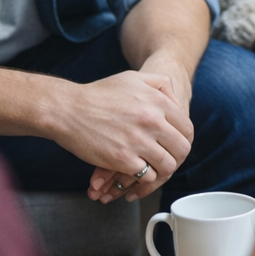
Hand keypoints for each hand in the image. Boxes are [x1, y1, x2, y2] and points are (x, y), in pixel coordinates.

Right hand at [86, 51, 196, 202]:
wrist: (68, 109)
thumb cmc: (99, 94)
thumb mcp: (133, 78)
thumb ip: (160, 84)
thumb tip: (177, 100)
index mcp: (157, 102)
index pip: (187, 128)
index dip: (183, 140)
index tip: (174, 146)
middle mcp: (152, 121)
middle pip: (182, 149)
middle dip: (176, 157)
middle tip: (166, 160)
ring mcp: (138, 141)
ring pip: (167, 166)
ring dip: (161, 170)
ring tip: (152, 168)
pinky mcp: (123, 159)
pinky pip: (148, 176)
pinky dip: (144, 178)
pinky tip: (136, 173)